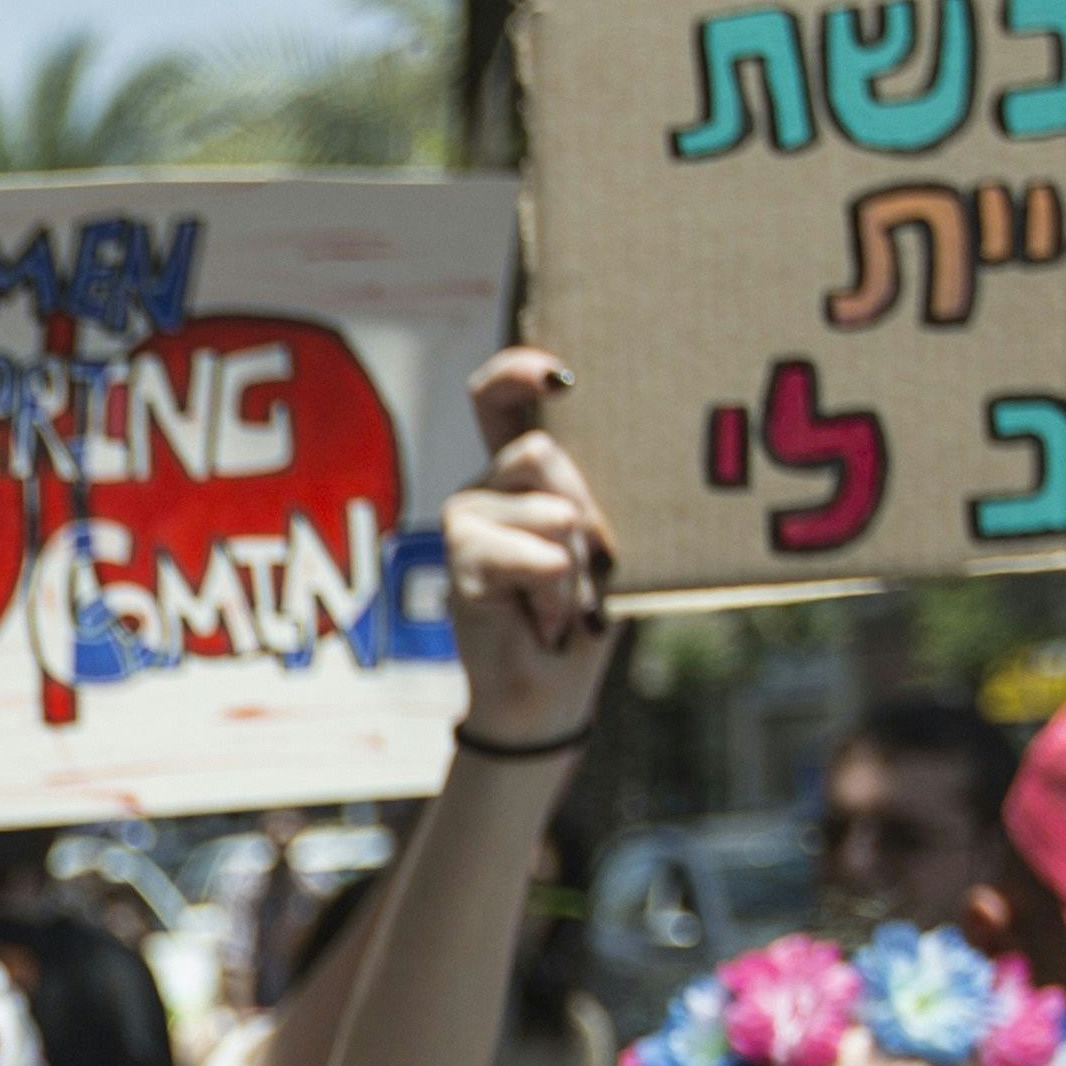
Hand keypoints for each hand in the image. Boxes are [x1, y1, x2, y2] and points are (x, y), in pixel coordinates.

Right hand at [452, 351, 622, 749]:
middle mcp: (487, 486)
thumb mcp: (605, 545)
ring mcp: (467, 521)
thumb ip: (596, 497)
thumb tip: (586, 492)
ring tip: (568, 604)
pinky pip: (530, 553)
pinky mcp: (460, 562)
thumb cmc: (586, 613)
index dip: (519, 371)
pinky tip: (549, 618)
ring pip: (546, 506)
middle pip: (539, 453)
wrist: (547, 694)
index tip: (559, 378)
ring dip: (576, 562)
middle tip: (592, 567)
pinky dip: (555, 587)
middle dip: (584, 510)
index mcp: (520, 470)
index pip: (499, 397)